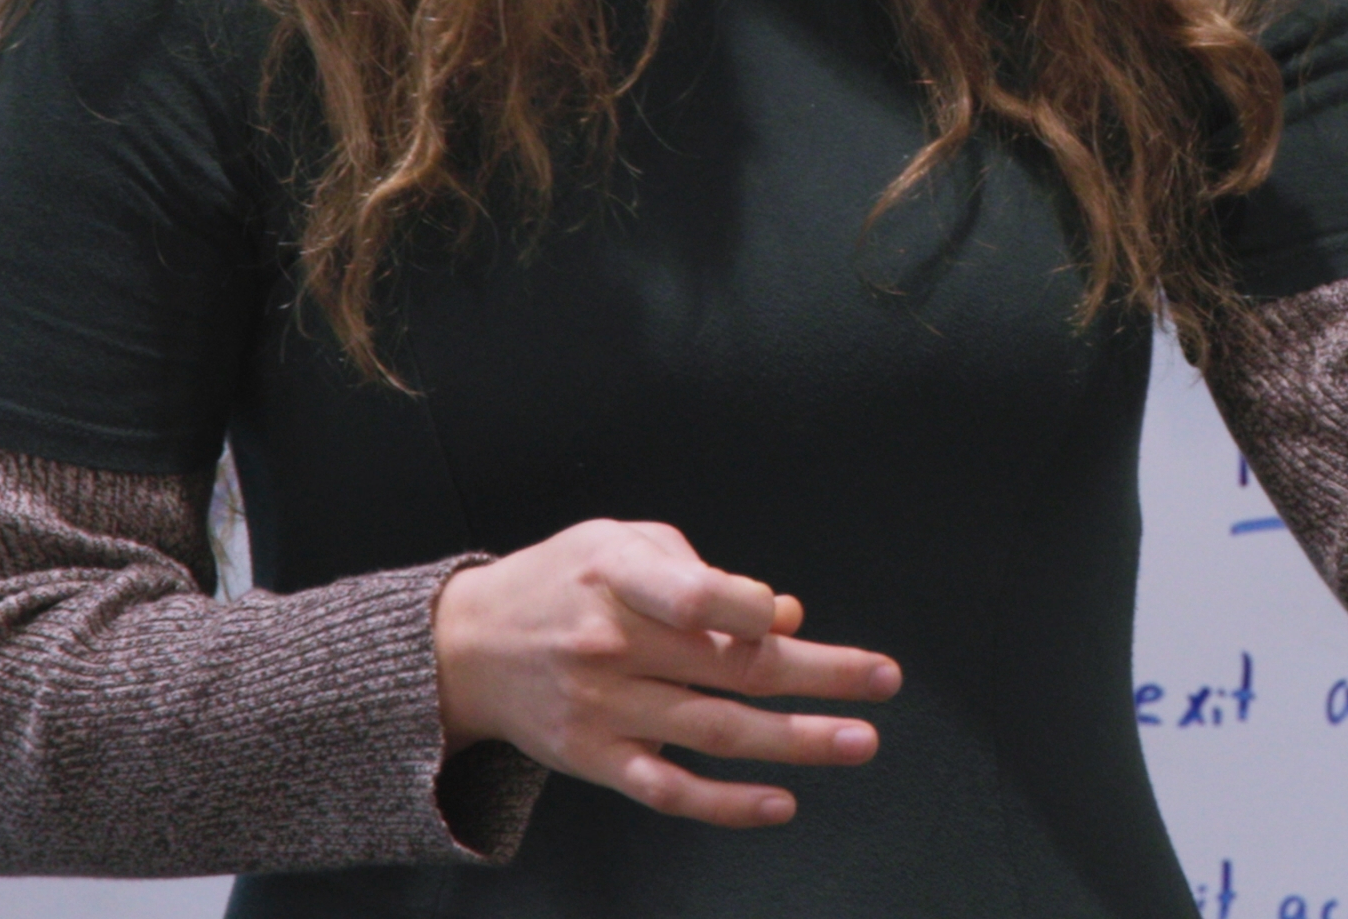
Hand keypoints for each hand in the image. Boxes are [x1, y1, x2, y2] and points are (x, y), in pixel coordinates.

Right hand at [432, 518, 900, 827]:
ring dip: (796, 741)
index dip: (751, 609)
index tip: (788, 619)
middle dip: (820, 675)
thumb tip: (781, 614)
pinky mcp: (594, 759)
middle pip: (730, 667)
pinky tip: (780, 803)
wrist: (463, 647)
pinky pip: (669, 790)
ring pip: (715, 731)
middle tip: (884, 681)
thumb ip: (701, 574)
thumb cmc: (561, 581)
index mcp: (617, 576)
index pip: (696, 597)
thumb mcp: (622, 544)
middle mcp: (610, 645)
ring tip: (860, 740)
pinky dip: (726, 802)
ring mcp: (602, 709)